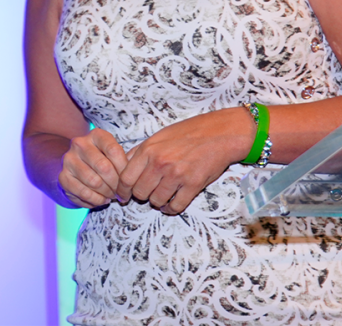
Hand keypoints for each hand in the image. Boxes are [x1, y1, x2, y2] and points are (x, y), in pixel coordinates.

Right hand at [58, 129, 128, 207]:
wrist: (77, 168)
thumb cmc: (103, 161)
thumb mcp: (114, 155)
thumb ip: (125, 161)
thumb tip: (135, 177)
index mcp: (96, 135)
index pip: (114, 151)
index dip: (124, 169)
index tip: (129, 181)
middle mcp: (80, 144)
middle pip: (104, 167)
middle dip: (116, 184)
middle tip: (121, 192)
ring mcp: (69, 159)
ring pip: (94, 182)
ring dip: (107, 193)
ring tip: (111, 195)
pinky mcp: (63, 176)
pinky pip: (84, 193)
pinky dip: (96, 200)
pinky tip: (101, 199)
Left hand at [117, 108, 253, 214]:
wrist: (219, 134)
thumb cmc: (189, 133)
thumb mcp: (159, 136)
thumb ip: (141, 151)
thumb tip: (124, 165)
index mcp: (148, 150)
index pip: (125, 178)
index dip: (122, 191)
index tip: (123, 196)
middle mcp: (160, 163)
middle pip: (139, 192)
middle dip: (140, 196)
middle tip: (146, 194)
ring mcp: (176, 175)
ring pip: (156, 201)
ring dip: (157, 202)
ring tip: (161, 197)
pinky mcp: (193, 185)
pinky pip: (176, 206)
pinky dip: (171, 208)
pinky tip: (171, 204)